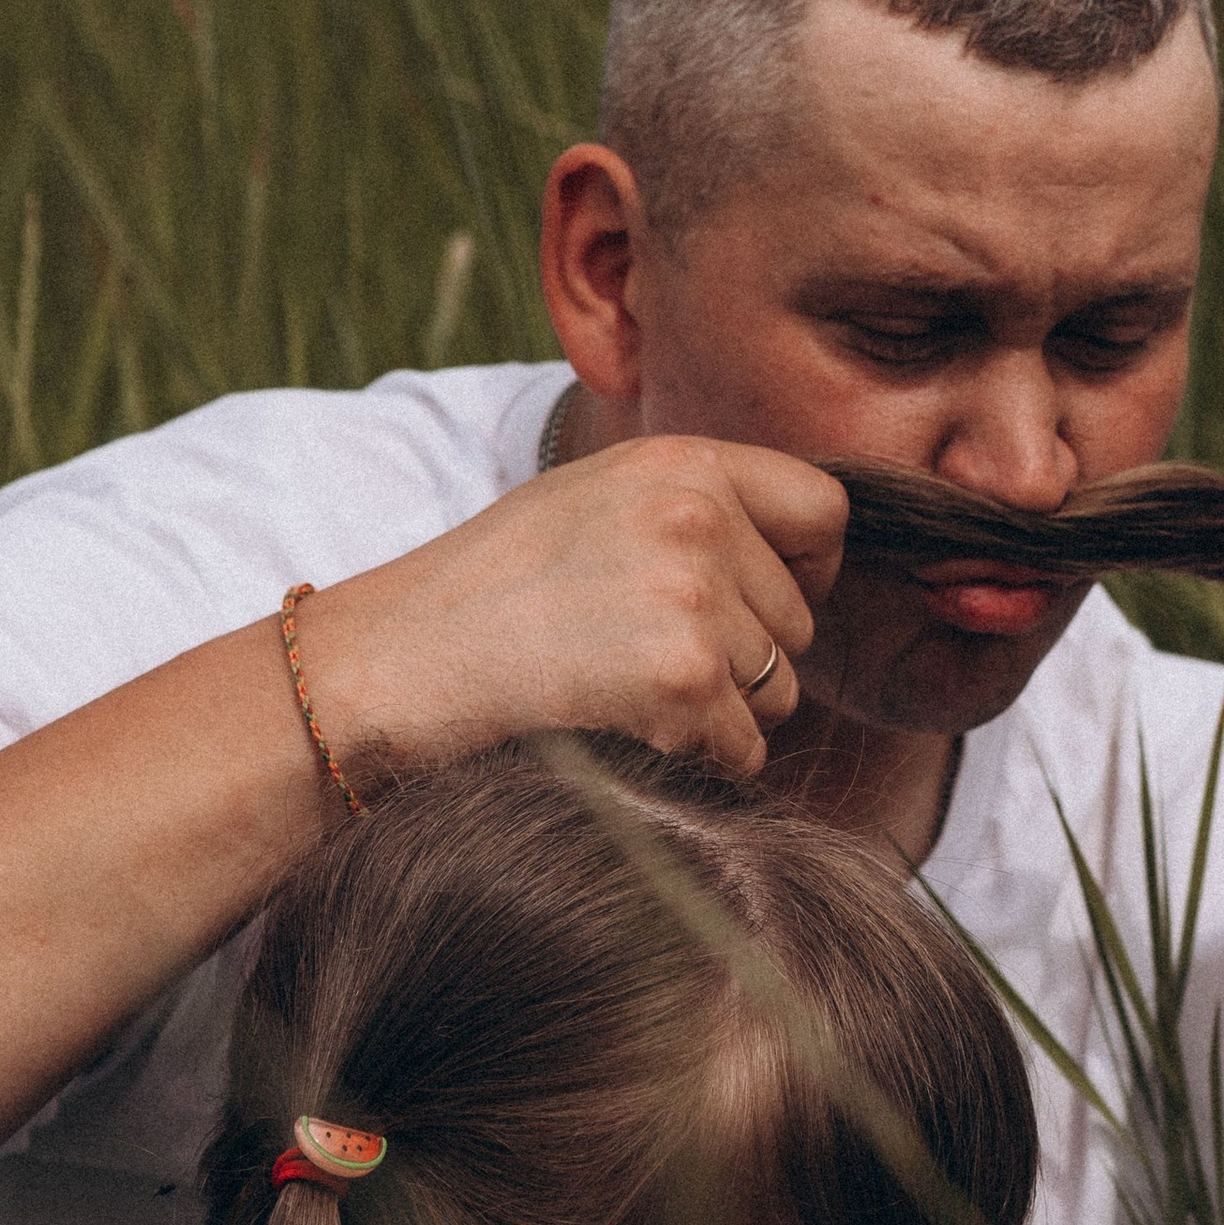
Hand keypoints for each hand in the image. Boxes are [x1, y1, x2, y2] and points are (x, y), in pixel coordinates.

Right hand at [298, 437, 846, 787]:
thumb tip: (802, 555)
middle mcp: (698, 518)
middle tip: (643, 659)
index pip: (826, 511)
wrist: (396, 665)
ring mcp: (695, 600)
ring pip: (780, 691)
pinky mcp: (683, 682)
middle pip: (800, 621)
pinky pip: (744, 749)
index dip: (802, 567)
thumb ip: (693, 508)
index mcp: (682, 464)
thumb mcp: (592, 501)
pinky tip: (622, 732)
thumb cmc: (488, 592)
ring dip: (720, 712)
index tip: (751, 598)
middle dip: (746, 656)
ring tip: (623, 692)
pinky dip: (697, 760)